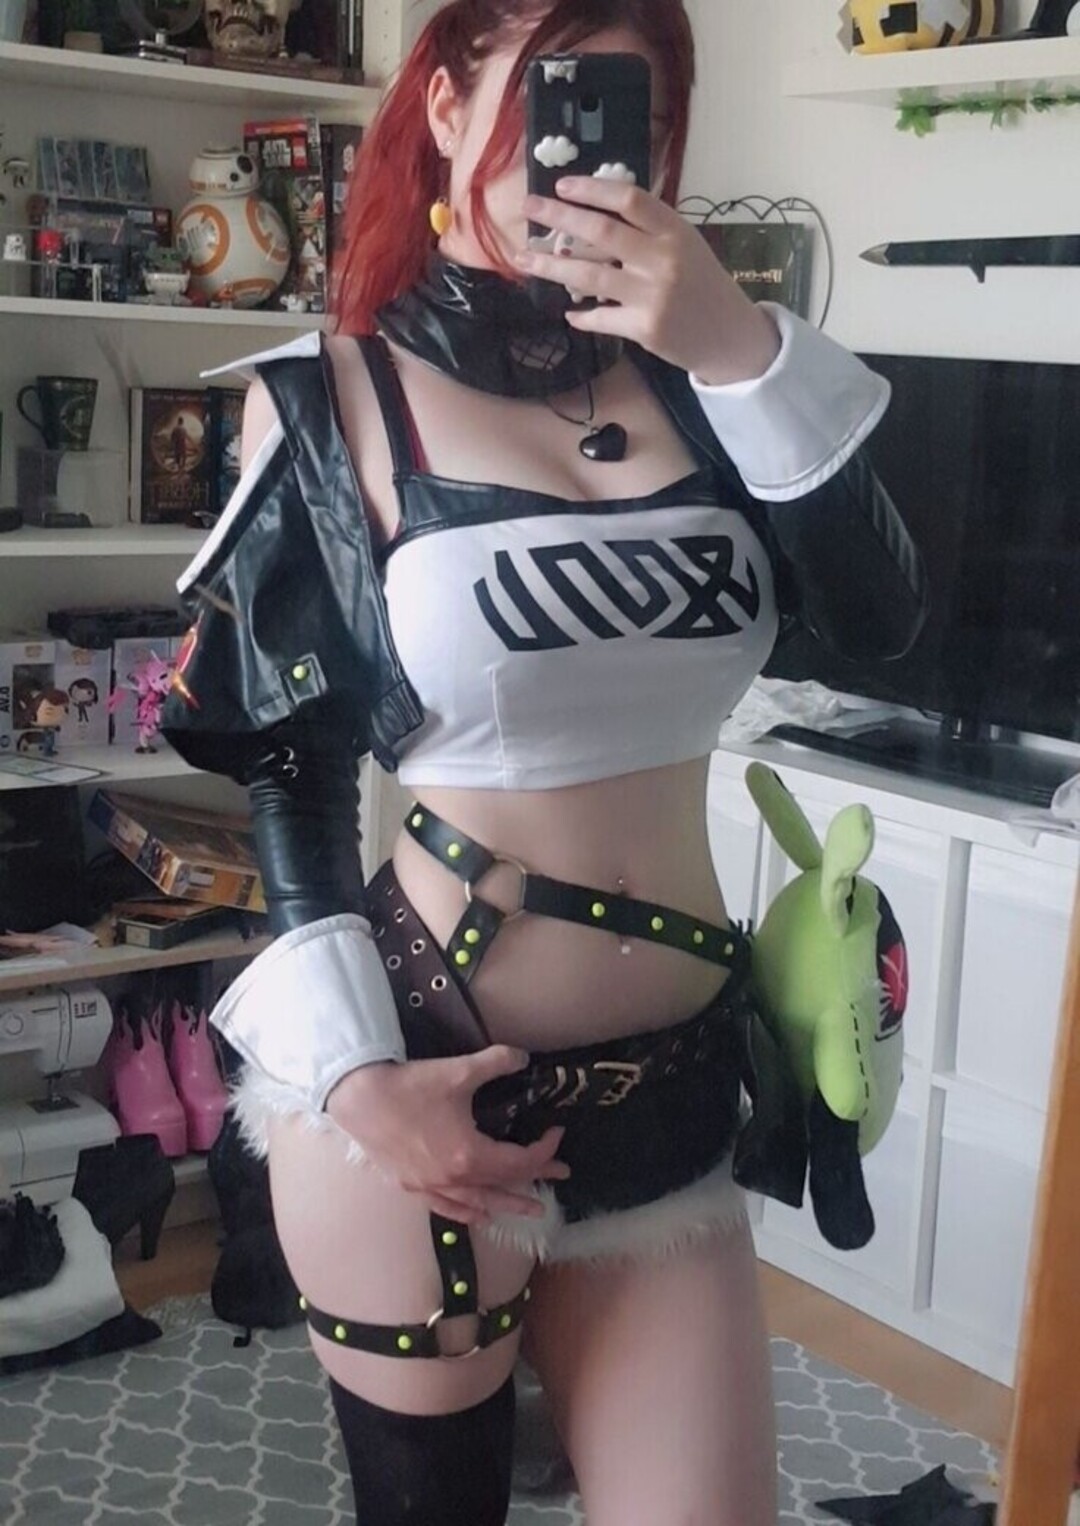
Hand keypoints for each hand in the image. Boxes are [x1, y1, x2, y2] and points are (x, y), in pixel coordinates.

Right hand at [325, 1046, 569, 1225]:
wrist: (360, 1099)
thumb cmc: (411, 1086)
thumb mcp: (459, 1070)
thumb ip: (497, 1062)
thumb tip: (524, 1057)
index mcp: (470, 1154)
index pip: (520, 1160)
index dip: (544, 1149)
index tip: (556, 1132)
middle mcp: (453, 1179)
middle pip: (504, 1185)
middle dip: (535, 1179)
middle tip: (560, 1176)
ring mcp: (431, 1187)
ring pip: (478, 1203)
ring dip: (507, 1204)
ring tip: (529, 1209)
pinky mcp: (411, 1186)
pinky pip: (446, 1207)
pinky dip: (467, 1212)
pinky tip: (478, 1215)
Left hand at [517, 177, 779, 385]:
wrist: (730, 335)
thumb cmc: (702, 285)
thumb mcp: (685, 246)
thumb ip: (648, 231)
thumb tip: (592, 217)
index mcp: (674, 230)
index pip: (629, 199)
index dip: (592, 189)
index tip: (563, 185)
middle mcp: (662, 259)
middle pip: (601, 232)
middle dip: (559, 217)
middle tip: (529, 207)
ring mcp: (652, 295)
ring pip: (589, 276)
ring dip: (551, 267)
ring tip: (525, 259)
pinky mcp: (645, 328)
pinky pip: (600, 318)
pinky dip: (580, 316)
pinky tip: (568, 313)